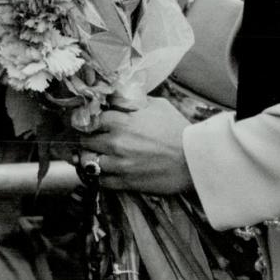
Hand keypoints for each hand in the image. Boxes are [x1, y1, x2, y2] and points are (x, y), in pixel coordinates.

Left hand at [77, 99, 193, 194]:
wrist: (194, 160)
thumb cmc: (177, 131)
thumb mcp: (157, 105)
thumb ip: (133, 102)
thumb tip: (118, 97)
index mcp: (121, 122)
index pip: (90, 119)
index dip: (90, 120)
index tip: (91, 123)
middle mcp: (116, 143)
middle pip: (85, 140)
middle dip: (87, 139)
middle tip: (91, 139)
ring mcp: (119, 164)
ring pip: (88, 161)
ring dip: (90, 158)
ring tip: (95, 156)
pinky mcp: (126, 182)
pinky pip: (100, 181)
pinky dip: (100, 176)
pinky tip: (105, 171)